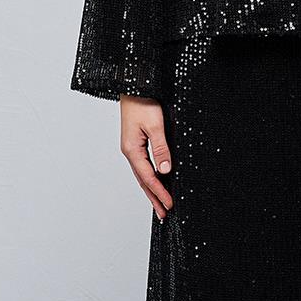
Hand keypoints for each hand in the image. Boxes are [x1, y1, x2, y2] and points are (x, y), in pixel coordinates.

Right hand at [120, 95, 173, 220]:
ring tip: (160, 205)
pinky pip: (143, 166)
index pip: (148, 178)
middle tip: (164, 214)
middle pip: (143, 181)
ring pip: (142, 175)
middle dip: (154, 198)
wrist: (134, 86)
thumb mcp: (155, 126)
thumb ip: (161, 149)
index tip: (170, 204)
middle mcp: (130, 152)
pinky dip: (150, 178)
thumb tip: (166, 171)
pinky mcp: (136, 143)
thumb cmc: (143, 102)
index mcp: (132, 150)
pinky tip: (155, 182)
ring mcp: (132, 148)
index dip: (160, 192)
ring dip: (151, 190)